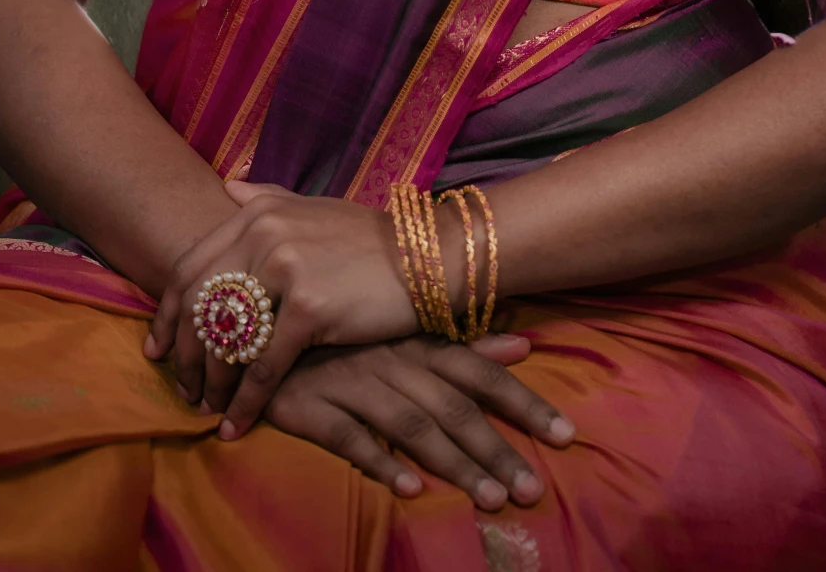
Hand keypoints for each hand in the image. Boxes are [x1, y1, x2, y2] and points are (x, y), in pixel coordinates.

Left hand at [144, 179, 420, 425]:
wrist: (428, 257)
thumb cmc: (369, 242)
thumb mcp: (312, 207)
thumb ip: (265, 197)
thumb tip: (226, 186)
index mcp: (258, 211)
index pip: (191, 267)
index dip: (167, 314)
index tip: (157, 349)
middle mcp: (263, 232)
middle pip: (198, 305)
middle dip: (183, 355)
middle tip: (181, 389)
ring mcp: (285, 267)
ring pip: (225, 338)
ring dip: (210, 384)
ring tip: (207, 409)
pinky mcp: (308, 307)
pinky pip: (263, 366)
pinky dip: (245, 402)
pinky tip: (236, 425)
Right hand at [262, 334, 573, 508]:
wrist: (259, 325)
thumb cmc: (342, 335)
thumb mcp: (403, 333)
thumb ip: (461, 343)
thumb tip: (523, 343)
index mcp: (415, 343)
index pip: (480, 372)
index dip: (523, 402)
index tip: (566, 435)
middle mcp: (391, 360)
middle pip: (455, 407)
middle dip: (498, 450)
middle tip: (533, 490)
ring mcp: (352, 382)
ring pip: (413, 425)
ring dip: (455, 464)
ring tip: (490, 500)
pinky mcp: (312, 406)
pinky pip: (350, 435)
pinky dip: (380, 461)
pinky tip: (409, 489)